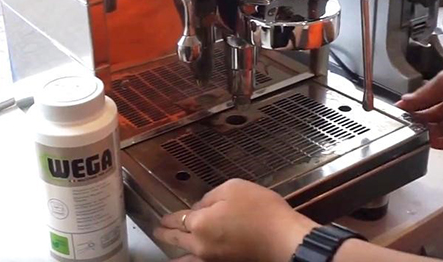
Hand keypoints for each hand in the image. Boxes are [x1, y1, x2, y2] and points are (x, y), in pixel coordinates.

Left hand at [154, 179, 317, 261]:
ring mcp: (212, 258)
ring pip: (186, 257)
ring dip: (175, 252)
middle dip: (166, 234)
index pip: (178, 218)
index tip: (162, 217)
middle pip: (178, 239)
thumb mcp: (233, 188)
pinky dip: (190, 261)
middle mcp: (201, 244)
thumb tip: (202, 205)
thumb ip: (211, 196)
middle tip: (158, 231)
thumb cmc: (261, 210)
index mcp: (200, 223)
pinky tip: (189, 259)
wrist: (284, 238)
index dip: (169, 217)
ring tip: (168, 251)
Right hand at [396, 69, 442, 148]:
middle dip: (417, 116)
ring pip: (437, 127)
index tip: (400, 107)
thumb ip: (423, 94)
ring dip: (424, 129)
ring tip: (410, 130)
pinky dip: (435, 142)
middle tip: (402, 120)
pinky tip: (423, 140)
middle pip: (431, 112)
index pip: (428, 95)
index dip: (414, 101)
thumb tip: (405, 100)